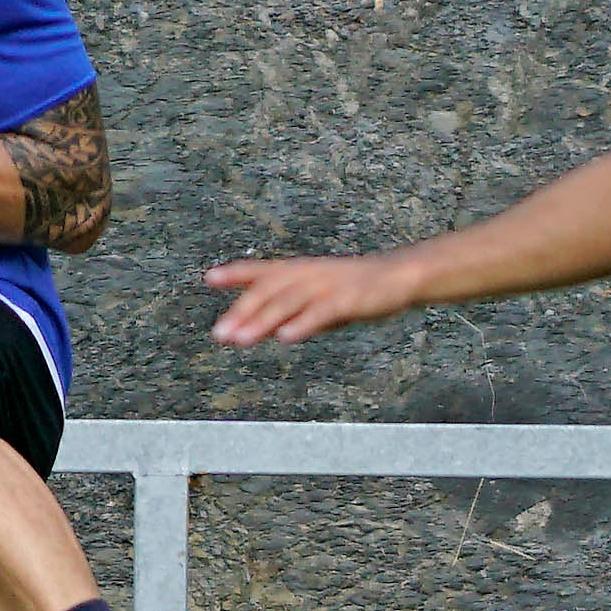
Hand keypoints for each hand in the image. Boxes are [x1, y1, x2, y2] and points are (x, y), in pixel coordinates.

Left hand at [204, 252, 427, 345]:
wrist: (401, 276)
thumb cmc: (356, 287)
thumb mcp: (319, 294)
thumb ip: (291, 309)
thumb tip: (264, 329)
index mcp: (301, 271)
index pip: (263, 270)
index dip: (237, 273)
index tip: (209, 278)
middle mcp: (309, 274)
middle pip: (269, 292)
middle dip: (242, 312)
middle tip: (219, 334)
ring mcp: (328, 286)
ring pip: (288, 302)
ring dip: (261, 321)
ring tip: (239, 339)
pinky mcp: (348, 300)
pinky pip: (321, 313)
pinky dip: (302, 324)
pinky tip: (285, 337)